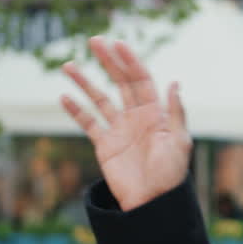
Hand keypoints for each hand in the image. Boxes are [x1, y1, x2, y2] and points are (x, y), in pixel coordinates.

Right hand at [60, 37, 191, 210]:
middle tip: (94, 41)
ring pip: (99, 99)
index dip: (129, 61)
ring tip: (67, 65)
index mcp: (155, 112)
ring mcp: (119, 129)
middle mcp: (136, 116)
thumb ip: (175, 112)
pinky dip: (76, 110)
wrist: (152, 203)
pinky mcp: (105, 145)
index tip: (117, 44)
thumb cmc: (170, 174)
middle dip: (108, 61)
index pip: (140, 79)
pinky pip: (88, 123)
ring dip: (85, 82)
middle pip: (120, 82)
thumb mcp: (179, 141)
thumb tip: (174, 82)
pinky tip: (63, 97)